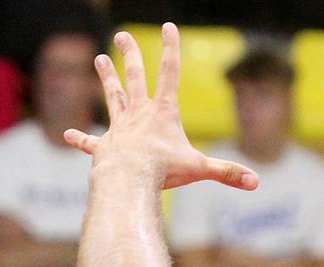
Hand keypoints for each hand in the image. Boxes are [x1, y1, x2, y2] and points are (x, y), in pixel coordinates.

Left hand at [63, 23, 257, 192]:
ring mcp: (119, 128)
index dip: (171, 48)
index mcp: (163, 112)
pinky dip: (81, 139)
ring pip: (112, 97)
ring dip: (106, 79)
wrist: (127, 180)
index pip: (170, 72)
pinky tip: (68, 135)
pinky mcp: (103, 147)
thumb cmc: (163, 172)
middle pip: (134, 76)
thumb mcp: (199, 169)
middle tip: (120, 35)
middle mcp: (139, 114)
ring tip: (99, 59)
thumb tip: (255, 182)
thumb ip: (226, 172)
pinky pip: (90, 141)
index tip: (168, 26)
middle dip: (128, 54)